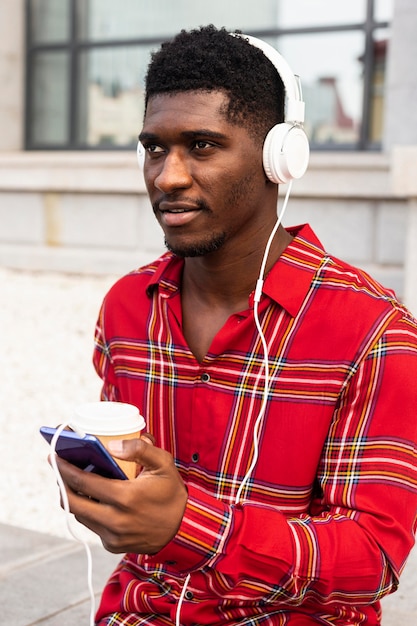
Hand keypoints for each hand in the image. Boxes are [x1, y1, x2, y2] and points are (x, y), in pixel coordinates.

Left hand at [54, 437, 187, 553]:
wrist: (183, 528)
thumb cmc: (172, 492)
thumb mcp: (163, 464)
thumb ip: (140, 450)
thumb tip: (111, 445)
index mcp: (126, 497)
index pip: (84, 482)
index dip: (65, 469)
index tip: (53, 456)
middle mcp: (116, 520)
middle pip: (73, 502)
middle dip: (62, 483)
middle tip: (58, 467)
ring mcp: (113, 535)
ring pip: (80, 515)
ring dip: (74, 497)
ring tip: (73, 479)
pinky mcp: (112, 544)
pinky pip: (92, 525)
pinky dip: (89, 510)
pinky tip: (93, 497)